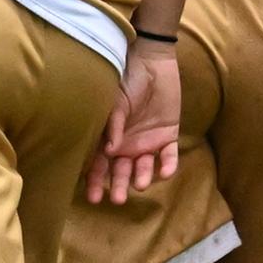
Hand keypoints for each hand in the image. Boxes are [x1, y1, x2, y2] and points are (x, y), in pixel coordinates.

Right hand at [90, 46, 183, 203]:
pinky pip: (169, 155)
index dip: (95, 180)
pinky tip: (165, 173)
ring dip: (142, 177)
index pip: (99, 164)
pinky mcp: (168, 136)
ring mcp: (147, 141)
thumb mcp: (115, 102)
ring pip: (144, 167)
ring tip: (140, 183)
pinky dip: (168, 165)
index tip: (93, 197)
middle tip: (118, 199)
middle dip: (118, 185)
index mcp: (109, 138)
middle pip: (121, 171)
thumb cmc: (127, 80)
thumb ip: (113, 125)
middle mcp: (127, 144)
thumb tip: (110, 152)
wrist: (152, 63)